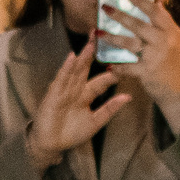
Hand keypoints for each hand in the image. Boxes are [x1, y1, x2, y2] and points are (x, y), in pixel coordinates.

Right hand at [25, 36, 129, 171]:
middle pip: (87, 68)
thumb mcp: (95, 122)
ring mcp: (64, 90)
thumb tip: (128, 96)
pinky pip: (61, 79)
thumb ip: (110, 109)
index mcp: (86, 94)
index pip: (102, 80)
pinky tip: (72, 57)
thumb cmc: (71, 133)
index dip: (112, 71)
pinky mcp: (54, 94)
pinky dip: (66, 68)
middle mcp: (76, 89)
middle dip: (94, 52)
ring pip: (75, 70)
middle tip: (104, 35)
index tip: (125, 58)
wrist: (50, 145)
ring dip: (83, 57)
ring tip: (91, 42)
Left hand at [100, 0, 179, 136]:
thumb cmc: (178, 63)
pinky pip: (129, 68)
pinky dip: (118, 67)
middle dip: (120, 15)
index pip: (155, 12)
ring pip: (130, 44)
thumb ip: (167, 22)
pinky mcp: (148, 72)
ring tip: (97, 32)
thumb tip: (158, 2)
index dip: (141, 1)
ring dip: (112, 38)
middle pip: (139, 25)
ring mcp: (155, 57)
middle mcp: (163, 42)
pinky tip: (108, 65)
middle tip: (104, 7)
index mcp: (171, 32)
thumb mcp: (178, 40)